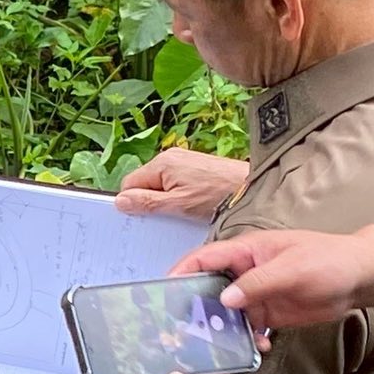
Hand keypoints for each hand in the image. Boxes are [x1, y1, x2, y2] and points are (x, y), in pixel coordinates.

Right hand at [116, 147, 249, 220]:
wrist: (253, 188)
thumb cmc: (219, 195)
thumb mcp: (178, 205)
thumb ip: (145, 203)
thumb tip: (120, 201)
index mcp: (162, 163)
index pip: (129, 184)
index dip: (134, 203)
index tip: (146, 216)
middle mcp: (171, 157)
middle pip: (144, 184)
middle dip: (151, 201)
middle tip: (169, 215)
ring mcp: (184, 160)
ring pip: (160, 185)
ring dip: (167, 199)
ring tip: (186, 209)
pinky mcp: (195, 167)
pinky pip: (175, 183)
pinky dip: (180, 195)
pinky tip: (194, 204)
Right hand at [170, 224, 373, 329]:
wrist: (362, 278)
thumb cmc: (330, 260)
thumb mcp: (292, 269)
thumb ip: (257, 283)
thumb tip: (225, 299)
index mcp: (245, 252)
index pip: (202, 259)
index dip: (180, 273)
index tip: (163, 291)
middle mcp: (243, 272)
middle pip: (206, 289)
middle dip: (192, 307)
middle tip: (179, 329)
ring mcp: (254, 294)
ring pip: (223, 312)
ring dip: (217, 329)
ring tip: (211, 347)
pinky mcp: (267, 313)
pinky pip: (244, 328)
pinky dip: (243, 340)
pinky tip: (253, 347)